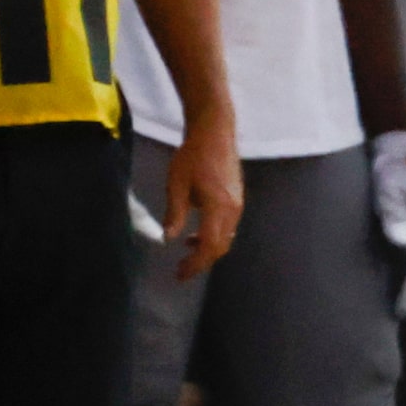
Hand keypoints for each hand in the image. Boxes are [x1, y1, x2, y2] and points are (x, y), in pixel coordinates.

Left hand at [163, 116, 243, 279]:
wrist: (215, 131)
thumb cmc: (193, 155)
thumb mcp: (176, 183)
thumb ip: (175, 213)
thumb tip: (168, 238)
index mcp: (218, 207)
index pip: (209, 246)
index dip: (195, 264)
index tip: (180, 274)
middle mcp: (233, 209)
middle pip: (221, 246)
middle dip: (202, 261)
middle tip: (182, 269)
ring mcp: (238, 204)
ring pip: (226, 237)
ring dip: (208, 248)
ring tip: (187, 251)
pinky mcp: (237, 198)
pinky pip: (228, 226)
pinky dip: (214, 236)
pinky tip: (197, 232)